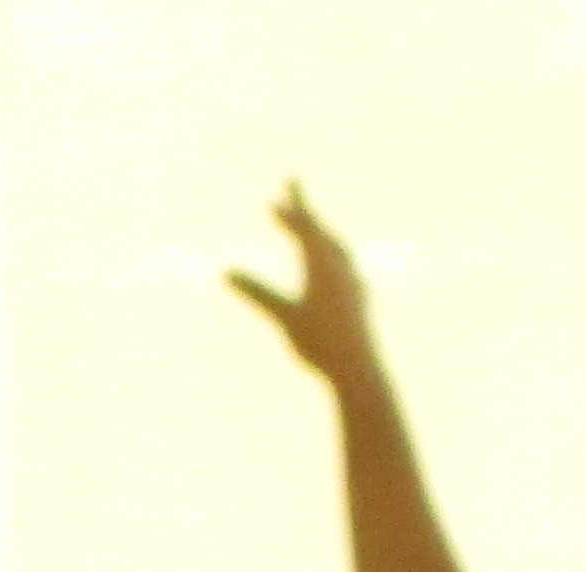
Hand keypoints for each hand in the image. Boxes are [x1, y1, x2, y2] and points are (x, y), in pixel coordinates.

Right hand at [224, 185, 379, 384]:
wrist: (358, 366)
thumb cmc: (319, 342)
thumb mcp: (283, 315)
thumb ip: (257, 292)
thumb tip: (226, 272)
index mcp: (323, 264)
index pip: (304, 228)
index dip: (287, 213)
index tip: (274, 199)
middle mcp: (342, 265)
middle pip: (320, 229)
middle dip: (303, 211)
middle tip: (290, 190)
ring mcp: (353, 279)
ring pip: (336, 245)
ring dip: (319, 231)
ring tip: (311, 226)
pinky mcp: (358, 295)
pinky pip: (343, 263)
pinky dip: (331, 253)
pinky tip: (331, 266)